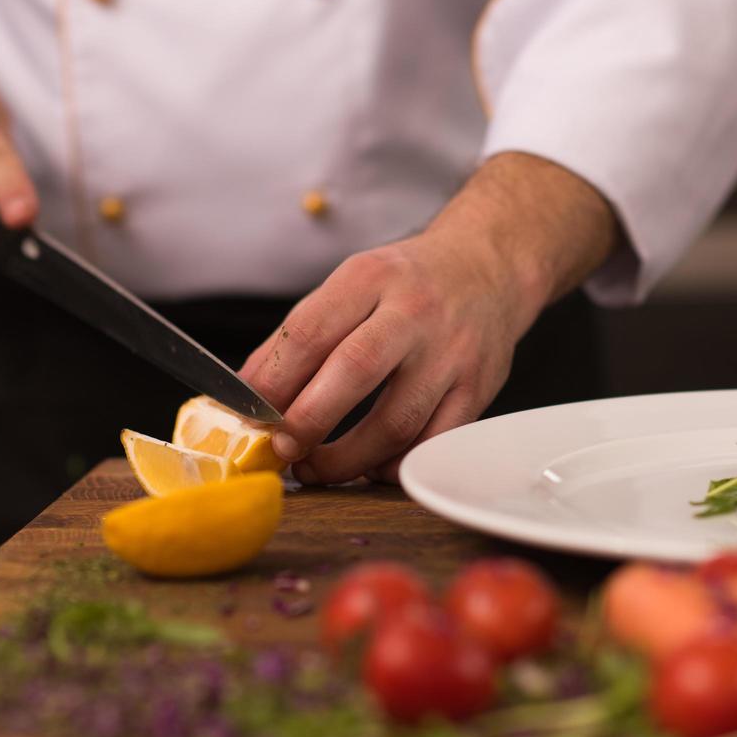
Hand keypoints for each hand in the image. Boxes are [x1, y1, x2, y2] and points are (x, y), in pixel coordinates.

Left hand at [240, 152, 618, 484]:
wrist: (488, 268)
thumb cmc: (407, 284)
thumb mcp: (351, 284)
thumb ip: (301, 335)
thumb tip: (249, 390)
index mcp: (371, 278)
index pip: (312, 330)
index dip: (274, 380)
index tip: (248, 416)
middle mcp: (414, 311)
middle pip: (355, 371)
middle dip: (309, 420)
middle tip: (281, 450)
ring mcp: (451, 352)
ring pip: (398, 420)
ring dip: (349, 458)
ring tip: (317, 468)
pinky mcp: (479, 388)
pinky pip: (434, 441)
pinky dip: (396, 465)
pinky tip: (371, 467)